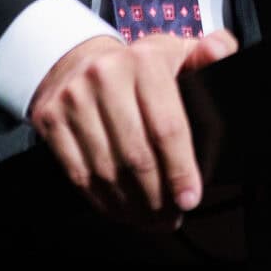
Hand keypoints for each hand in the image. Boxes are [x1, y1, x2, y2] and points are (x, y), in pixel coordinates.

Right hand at [28, 29, 239, 223]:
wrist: (77, 59)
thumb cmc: (137, 66)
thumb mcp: (176, 52)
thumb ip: (210, 52)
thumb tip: (221, 52)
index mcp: (144, 60)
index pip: (167, 127)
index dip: (180, 169)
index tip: (189, 198)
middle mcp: (105, 76)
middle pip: (137, 155)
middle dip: (158, 196)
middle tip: (171, 215)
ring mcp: (73, 98)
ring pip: (107, 170)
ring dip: (132, 204)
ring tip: (150, 218)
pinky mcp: (50, 119)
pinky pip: (78, 173)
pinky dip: (102, 200)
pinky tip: (120, 209)